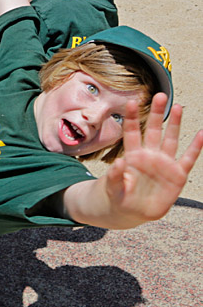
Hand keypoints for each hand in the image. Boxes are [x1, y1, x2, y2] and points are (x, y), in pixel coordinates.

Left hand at [105, 94, 202, 223]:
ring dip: (174, 124)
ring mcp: (164, 163)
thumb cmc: (120, 195)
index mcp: (132, 155)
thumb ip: (115, 176)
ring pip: (170, 139)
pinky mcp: (177, 175)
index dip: (132, 117)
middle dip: (156, 113)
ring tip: (178, 107)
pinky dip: (195, 147)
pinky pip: (188, 159)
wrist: (132, 211)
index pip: (132, 132)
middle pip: (153, 130)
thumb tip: (119, 162)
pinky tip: (201, 135)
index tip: (132, 102)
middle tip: (160, 95)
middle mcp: (149, 155)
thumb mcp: (113, 187)